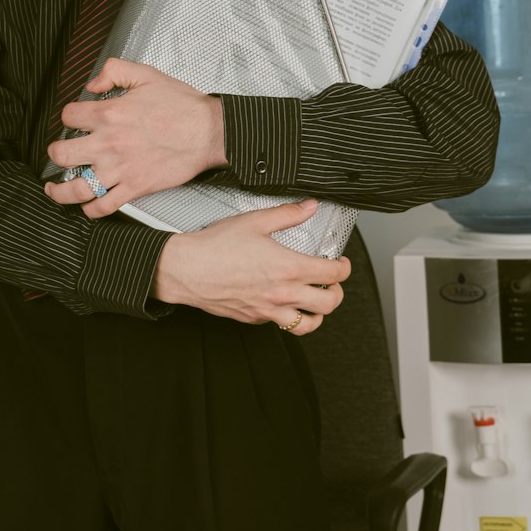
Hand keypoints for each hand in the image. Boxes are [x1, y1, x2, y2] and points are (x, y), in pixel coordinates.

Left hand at [44, 58, 226, 217]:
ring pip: (76, 188)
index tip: (74, 121)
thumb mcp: (146, 74)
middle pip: (62, 154)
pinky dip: (91, 210)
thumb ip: (114, 71)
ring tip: (54, 190)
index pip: (69, 116)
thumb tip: (92, 84)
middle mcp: (109, 144)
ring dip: (60, 191)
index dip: (69, 116)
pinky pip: (104, 206)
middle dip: (55, 153)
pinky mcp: (134, 188)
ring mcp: (120, 169)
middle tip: (58, 153)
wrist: (209, 132)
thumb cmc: (182, 106)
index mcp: (110, 114)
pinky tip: (86, 207)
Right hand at [151, 198, 350, 333]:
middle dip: (337, 292)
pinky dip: (287, 315)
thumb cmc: (215, 247)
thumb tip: (309, 207)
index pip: (334, 274)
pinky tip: (281, 301)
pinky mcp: (253, 318)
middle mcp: (283, 293)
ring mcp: (268, 310)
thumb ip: (287, 214)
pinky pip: (279, 323)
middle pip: (329, 303)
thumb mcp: (254, 221)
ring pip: (309, 324)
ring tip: (315, 301)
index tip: (340, 262)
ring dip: (318, 313)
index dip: (344, 267)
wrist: (186, 269)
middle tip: (332, 282)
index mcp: (289, 268)